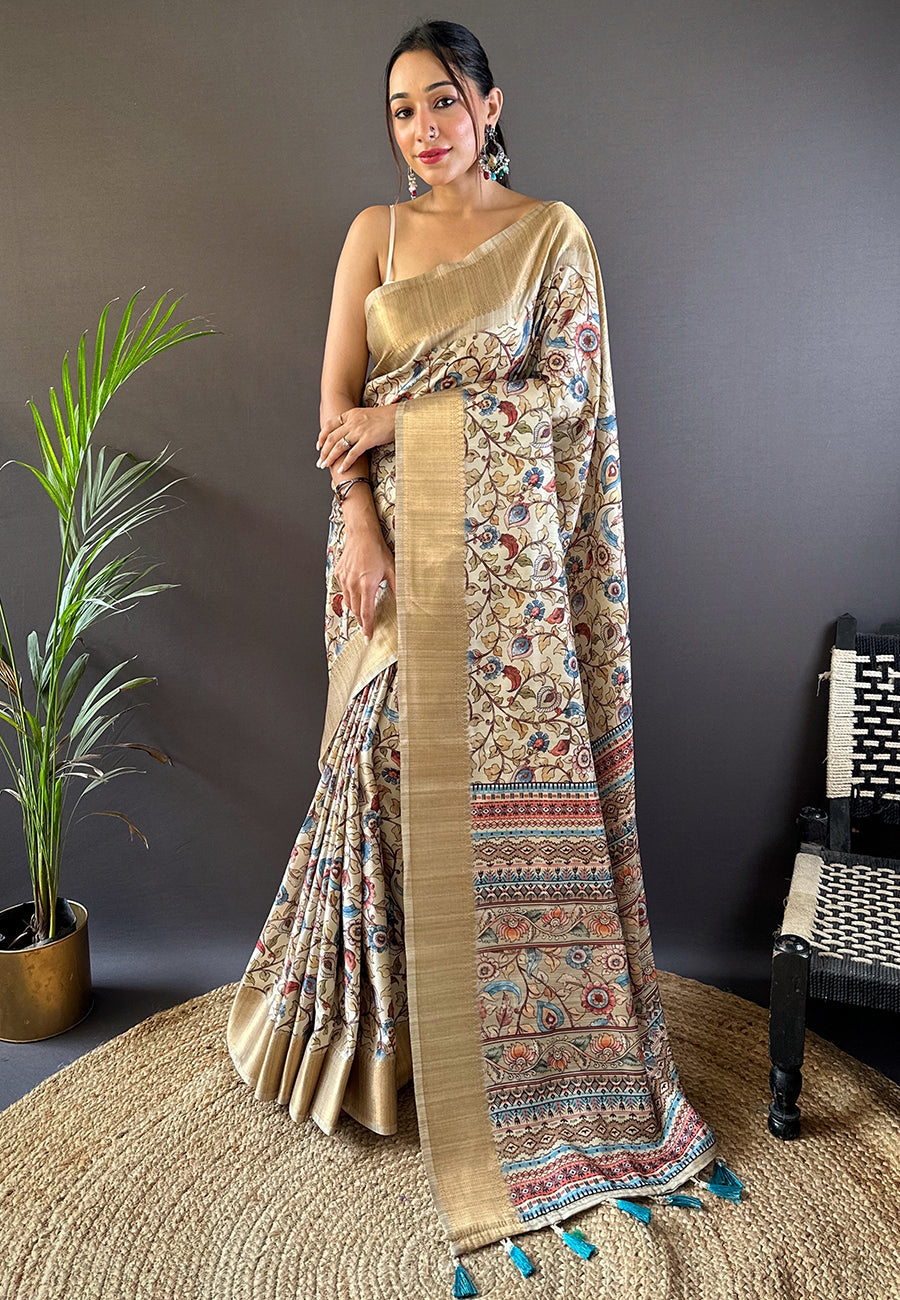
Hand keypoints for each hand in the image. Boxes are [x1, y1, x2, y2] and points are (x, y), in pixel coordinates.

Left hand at [316, 404, 396, 473]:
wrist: (400, 416)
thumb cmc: (387, 417)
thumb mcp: (367, 415)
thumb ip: (356, 423)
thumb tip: (350, 434)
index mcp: (351, 414)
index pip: (331, 425)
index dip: (322, 436)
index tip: (318, 445)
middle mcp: (352, 422)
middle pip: (332, 438)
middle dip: (324, 451)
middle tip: (320, 461)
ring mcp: (359, 431)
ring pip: (339, 446)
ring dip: (330, 457)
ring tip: (325, 466)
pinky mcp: (367, 440)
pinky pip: (352, 454)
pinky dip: (345, 463)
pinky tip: (341, 469)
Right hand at [334, 521, 395, 640]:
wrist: (361, 534)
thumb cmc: (376, 549)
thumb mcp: (392, 569)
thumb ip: (397, 587)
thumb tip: (404, 601)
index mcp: (367, 585)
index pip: (366, 613)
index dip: (368, 627)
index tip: (368, 636)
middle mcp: (353, 584)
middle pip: (355, 611)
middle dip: (361, 621)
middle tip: (366, 628)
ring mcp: (344, 579)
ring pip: (348, 602)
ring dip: (355, 609)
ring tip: (362, 613)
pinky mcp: (339, 574)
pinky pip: (343, 591)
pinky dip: (350, 596)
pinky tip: (356, 594)